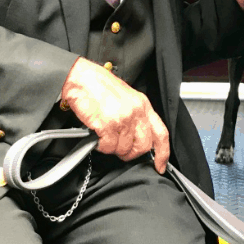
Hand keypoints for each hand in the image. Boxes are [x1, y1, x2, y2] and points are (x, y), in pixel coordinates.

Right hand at [61, 58, 169, 173]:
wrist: (80, 78)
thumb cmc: (99, 86)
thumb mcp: (126, 97)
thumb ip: (136, 115)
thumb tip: (137, 136)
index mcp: (143, 104)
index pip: (161, 133)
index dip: (163, 152)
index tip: (160, 165)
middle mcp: (136, 111)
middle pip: (143, 146)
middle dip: (131, 153)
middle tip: (120, 148)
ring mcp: (122, 118)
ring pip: (124, 149)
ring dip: (113, 148)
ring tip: (104, 136)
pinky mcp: (107, 125)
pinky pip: (108, 147)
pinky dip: (101, 146)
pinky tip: (97, 135)